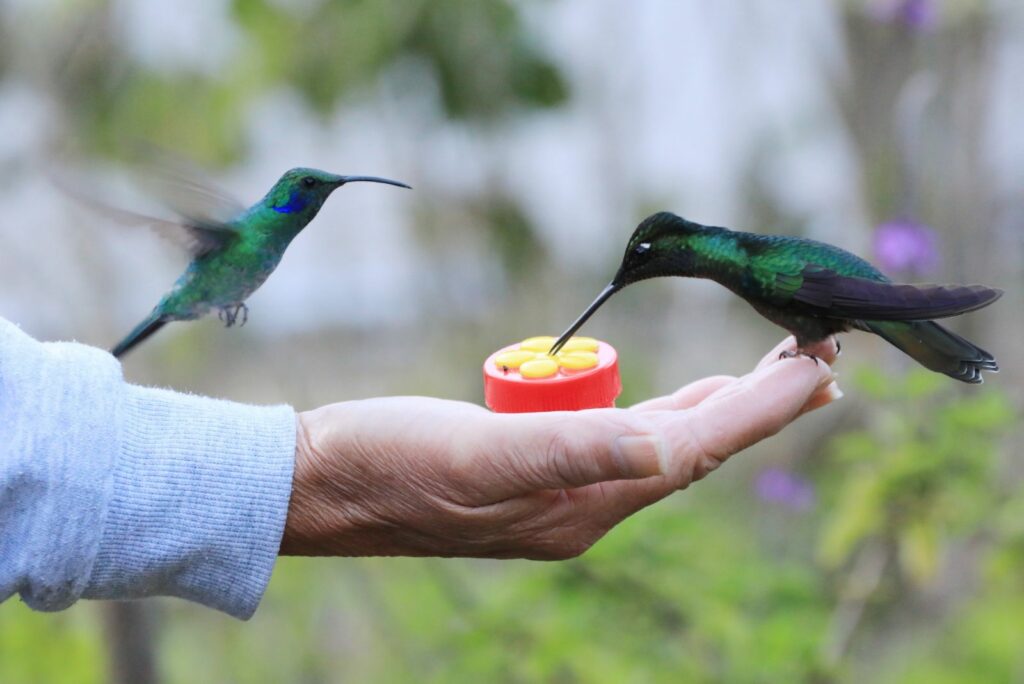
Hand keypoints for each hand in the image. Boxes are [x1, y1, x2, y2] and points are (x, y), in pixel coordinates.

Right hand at [280, 337, 839, 558]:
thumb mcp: (473, 456)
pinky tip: (683, 398)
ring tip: (772, 377)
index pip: (693, 451)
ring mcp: (561, 488)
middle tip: (818, 361)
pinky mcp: (536, 467)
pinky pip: (624, 439)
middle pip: (692, 450)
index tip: (821, 369)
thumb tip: (660, 451)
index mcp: (580, 505)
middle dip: (758, 406)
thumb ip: (567, 454)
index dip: (760, 410)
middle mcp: (583, 504)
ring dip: (720, 409)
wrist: (322, 482)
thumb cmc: (387, 463)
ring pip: (663, 445)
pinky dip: (667, 412)